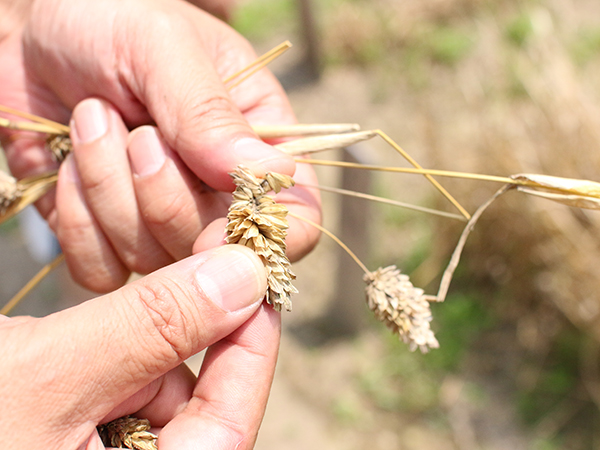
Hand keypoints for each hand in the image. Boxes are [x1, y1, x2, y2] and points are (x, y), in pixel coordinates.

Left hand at [0, 0, 320, 291]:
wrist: (26, 35)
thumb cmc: (106, 21)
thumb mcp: (162, 47)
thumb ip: (211, 113)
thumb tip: (273, 175)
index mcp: (256, 140)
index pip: (294, 212)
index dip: (267, 235)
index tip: (219, 230)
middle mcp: (218, 190)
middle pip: (218, 250)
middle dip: (165, 195)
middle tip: (139, 133)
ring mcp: (163, 220)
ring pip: (155, 261)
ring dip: (111, 191)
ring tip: (94, 122)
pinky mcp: (110, 239)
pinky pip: (103, 270)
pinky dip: (78, 221)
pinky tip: (68, 165)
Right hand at [0, 245, 278, 449]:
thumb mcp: (41, 381)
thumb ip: (150, 329)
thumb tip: (244, 277)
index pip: (229, 423)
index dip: (251, 343)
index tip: (257, 274)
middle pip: (192, 394)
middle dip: (188, 322)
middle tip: (201, 247)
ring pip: (151, 375)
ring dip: (142, 324)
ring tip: (119, 292)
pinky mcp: (68, 428)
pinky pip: (111, 375)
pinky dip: (106, 337)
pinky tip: (83, 320)